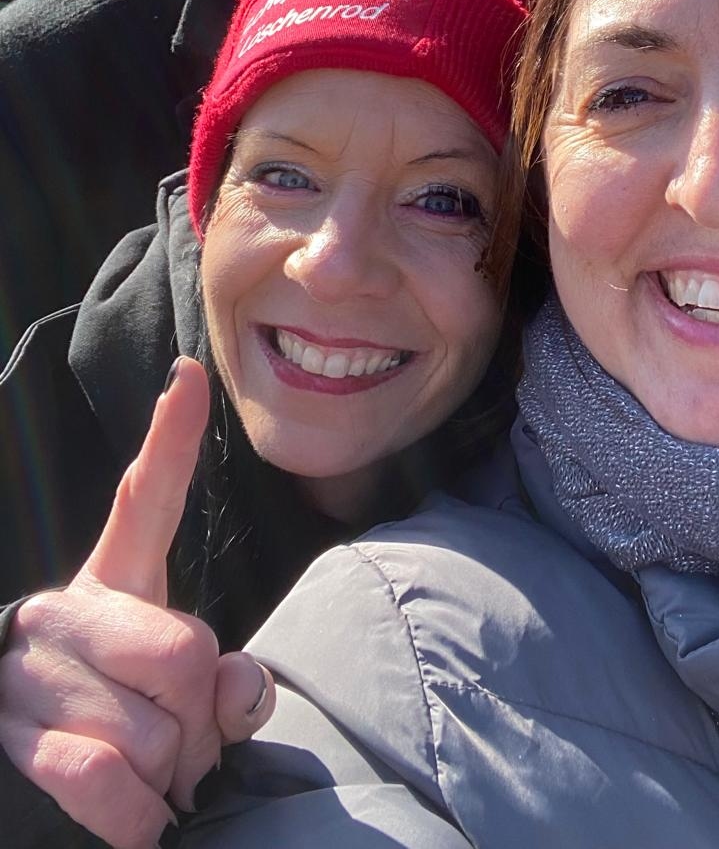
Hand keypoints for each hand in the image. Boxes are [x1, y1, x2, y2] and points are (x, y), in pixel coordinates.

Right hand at [0, 359, 275, 848]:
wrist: (24, 795)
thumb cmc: (124, 725)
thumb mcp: (183, 697)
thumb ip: (229, 685)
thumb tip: (238, 693)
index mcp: (116, 583)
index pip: (146, 499)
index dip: (172, 437)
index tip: (193, 372)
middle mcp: (68, 611)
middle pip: (187, 653)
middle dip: (202, 718)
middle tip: (183, 745)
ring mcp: (32, 673)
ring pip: (154, 731)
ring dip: (172, 779)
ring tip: (150, 777)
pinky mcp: (13, 741)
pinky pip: (106, 784)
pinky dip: (140, 819)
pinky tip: (139, 817)